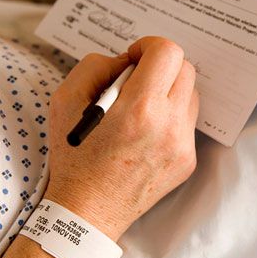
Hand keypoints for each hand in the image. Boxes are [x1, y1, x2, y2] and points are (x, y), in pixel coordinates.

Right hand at [44, 37, 198, 240]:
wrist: (88, 211)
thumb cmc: (75, 157)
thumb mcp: (65, 101)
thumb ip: (96, 66)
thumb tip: (126, 60)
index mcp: (139, 108)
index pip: (168, 52)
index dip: (149, 46)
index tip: (134, 58)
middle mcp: (169, 126)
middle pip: (186, 69)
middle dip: (161, 66)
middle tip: (137, 80)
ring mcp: (183, 146)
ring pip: (191, 95)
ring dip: (169, 91)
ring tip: (142, 108)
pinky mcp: (188, 161)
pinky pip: (188, 123)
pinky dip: (171, 117)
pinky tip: (148, 132)